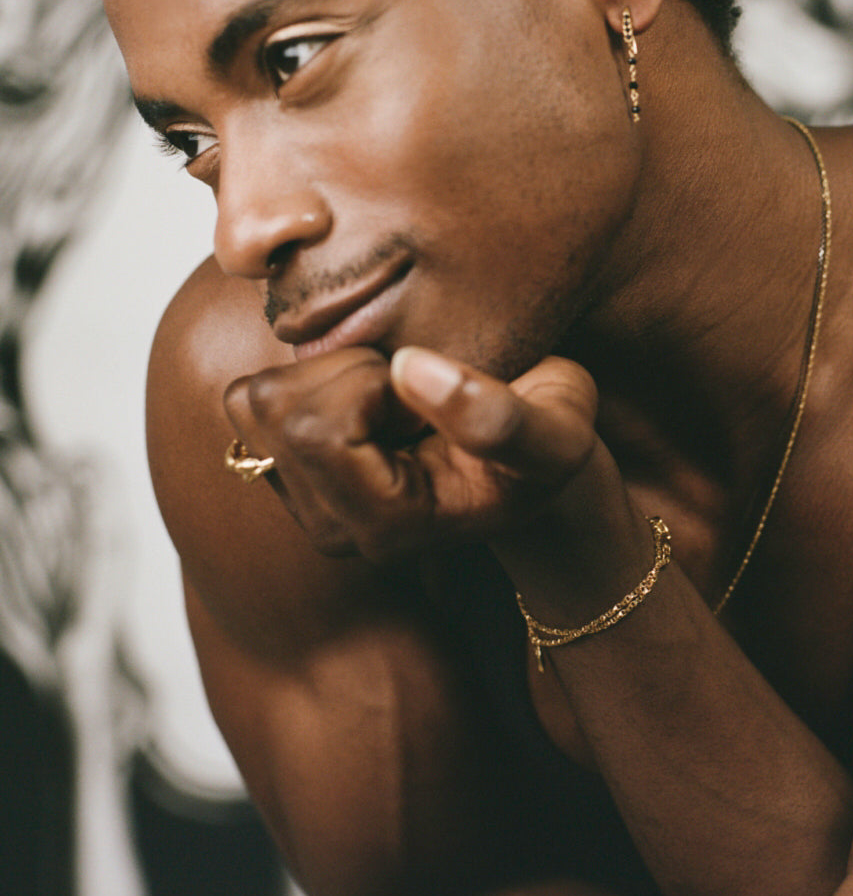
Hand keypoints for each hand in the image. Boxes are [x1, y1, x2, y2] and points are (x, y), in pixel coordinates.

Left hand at [223, 345, 606, 560]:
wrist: (531, 472)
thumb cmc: (547, 448)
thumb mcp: (555, 433)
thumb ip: (494, 414)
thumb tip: (406, 368)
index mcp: (387, 525)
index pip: (318, 428)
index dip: (371, 383)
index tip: (429, 392)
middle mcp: (332, 527)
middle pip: (273, 408)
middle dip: (343, 371)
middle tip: (412, 392)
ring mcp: (304, 504)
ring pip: (256, 399)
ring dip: (323, 373)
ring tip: (394, 398)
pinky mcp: (286, 472)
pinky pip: (253, 400)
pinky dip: (305, 379)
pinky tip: (367, 403)